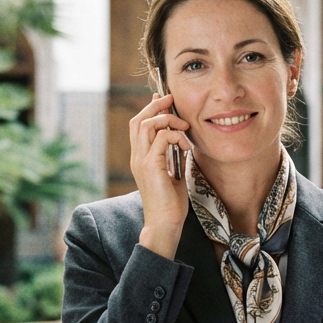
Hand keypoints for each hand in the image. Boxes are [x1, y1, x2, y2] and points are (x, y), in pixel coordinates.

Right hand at [130, 93, 190, 258]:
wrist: (165, 223)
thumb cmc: (171, 203)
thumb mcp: (174, 172)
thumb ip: (174, 155)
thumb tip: (181, 140)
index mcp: (140, 158)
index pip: (138, 125)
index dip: (150, 109)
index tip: (163, 99)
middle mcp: (137, 157)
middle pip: (138, 120)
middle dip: (156, 106)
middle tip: (172, 100)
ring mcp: (141, 161)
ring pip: (146, 124)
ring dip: (167, 120)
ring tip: (183, 127)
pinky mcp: (150, 166)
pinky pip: (160, 138)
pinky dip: (175, 136)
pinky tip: (185, 146)